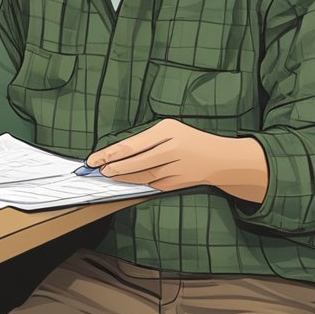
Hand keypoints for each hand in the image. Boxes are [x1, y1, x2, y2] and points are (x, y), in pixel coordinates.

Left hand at [85, 119, 268, 202]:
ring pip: (142, 176)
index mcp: (168, 131)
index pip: (131, 145)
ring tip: (110, 175)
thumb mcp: (169, 128)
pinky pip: (153, 184)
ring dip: (123, 177)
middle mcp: (172, 150)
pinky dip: (140, 183)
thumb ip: (146, 139)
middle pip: (135, 163)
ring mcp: (176, 169)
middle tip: (100, 171)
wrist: (220, 159)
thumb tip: (119, 153)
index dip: (110, 154)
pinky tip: (129, 181)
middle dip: (114, 168)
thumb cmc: (190, 139)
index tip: (94, 160)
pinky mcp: (178, 184)